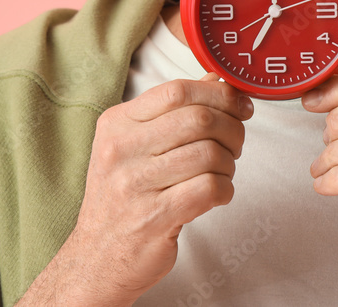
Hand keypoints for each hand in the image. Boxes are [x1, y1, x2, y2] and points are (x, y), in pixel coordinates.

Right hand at [17, 73, 253, 305]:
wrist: (98, 256)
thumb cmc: (122, 196)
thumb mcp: (134, 145)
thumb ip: (172, 111)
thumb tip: (215, 80)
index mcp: (116, 123)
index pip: (176, 90)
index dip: (218, 93)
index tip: (239, 104)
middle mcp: (121, 149)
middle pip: (198, 119)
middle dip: (232, 128)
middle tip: (236, 142)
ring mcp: (135, 184)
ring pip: (209, 154)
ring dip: (229, 163)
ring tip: (222, 172)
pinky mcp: (154, 217)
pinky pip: (209, 189)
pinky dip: (225, 189)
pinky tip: (217, 194)